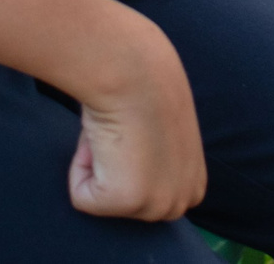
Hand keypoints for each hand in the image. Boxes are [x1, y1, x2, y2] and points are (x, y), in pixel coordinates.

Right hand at [66, 18, 206, 222]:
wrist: (135, 69)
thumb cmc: (145, 89)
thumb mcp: (166, 137)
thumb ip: (157, 161)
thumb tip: (134, 162)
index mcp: (193, 187)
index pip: (144, 194)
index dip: (128, 163)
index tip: (137, 134)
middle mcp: (181, 202)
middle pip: (121, 204)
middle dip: (111, 170)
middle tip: (122, 134)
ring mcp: (155, 205)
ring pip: (101, 201)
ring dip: (96, 166)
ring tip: (114, 134)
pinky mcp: (126, 200)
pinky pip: (81, 196)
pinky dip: (80, 166)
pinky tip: (103, 138)